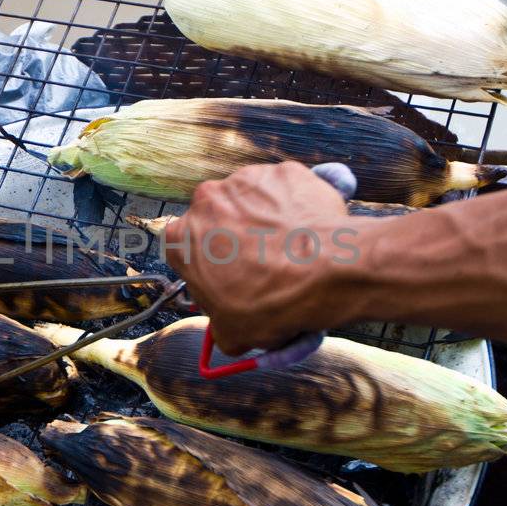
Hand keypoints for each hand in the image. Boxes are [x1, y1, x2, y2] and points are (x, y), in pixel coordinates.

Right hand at [163, 162, 358, 354]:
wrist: (323, 272)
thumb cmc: (271, 301)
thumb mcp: (232, 333)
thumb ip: (222, 324)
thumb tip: (231, 328)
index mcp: (182, 238)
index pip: (186, 249)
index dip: (209, 265)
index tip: (229, 277)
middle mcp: (207, 199)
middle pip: (219, 218)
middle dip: (237, 236)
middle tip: (264, 261)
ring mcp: (248, 179)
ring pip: (255, 200)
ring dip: (268, 218)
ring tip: (293, 247)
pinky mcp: (286, 172)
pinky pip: (289, 189)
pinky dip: (298, 205)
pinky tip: (312, 230)